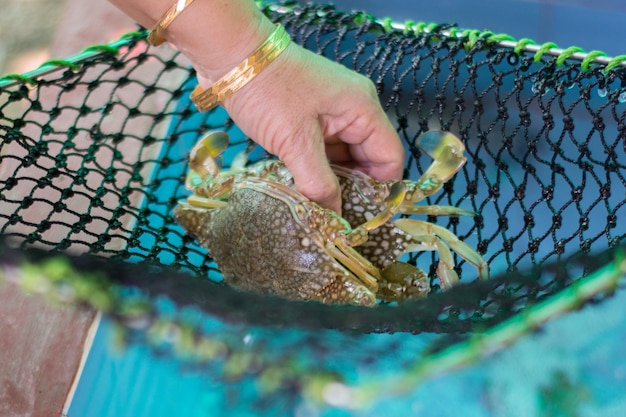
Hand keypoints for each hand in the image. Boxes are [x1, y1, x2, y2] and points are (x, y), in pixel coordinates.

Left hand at [196, 42, 404, 212]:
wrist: (228, 55)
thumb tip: (334, 218)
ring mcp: (330, 114)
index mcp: (362, 109)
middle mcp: (352, 110)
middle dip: (354, 189)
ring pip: (343, 158)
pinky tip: (305, 190)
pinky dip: (316, 170)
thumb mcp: (295, 141)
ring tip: (320, 210)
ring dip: (332, 181)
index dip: (380, 190)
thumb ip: (319, 183)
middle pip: (367, 160)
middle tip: (337, 219)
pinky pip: (323, 151)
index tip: (363, 219)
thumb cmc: (267, 90)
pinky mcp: (308, 118)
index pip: (389, 157)